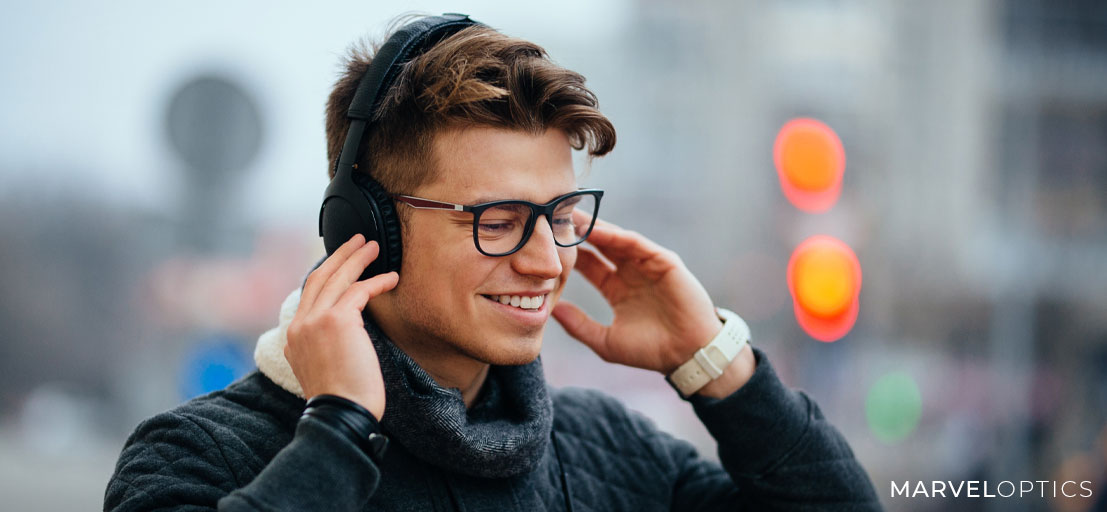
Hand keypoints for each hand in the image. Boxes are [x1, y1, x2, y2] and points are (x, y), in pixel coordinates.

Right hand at [284, 234, 398, 419]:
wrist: (340, 414)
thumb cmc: (341, 401)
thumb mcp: (321, 370)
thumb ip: (323, 347)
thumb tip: (343, 336)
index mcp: (292, 338)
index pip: (308, 295)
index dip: (326, 275)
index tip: (340, 264)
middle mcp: (300, 325)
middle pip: (319, 278)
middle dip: (339, 256)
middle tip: (356, 241)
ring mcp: (316, 321)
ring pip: (337, 277)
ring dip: (357, 259)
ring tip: (373, 247)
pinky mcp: (338, 321)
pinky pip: (360, 291)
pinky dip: (377, 282)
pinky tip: (392, 278)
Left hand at [552, 213, 724, 374]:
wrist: (687, 355)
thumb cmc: (650, 351)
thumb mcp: (605, 341)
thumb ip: (579, 325)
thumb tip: (551, 310)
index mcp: (616, 289)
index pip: (588, 265)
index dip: (569, 255)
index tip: (543, 245)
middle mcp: (630, 272)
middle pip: (599, 246)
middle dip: (578, 233)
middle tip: (551, 218)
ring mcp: (647, 265)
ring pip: (615, 240)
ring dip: (593, 228)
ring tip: (569, 217)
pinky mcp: (663, 261)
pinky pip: (635, 244)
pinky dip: (615, 235)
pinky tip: (596, 230)